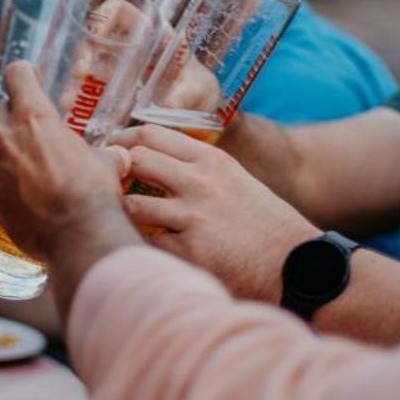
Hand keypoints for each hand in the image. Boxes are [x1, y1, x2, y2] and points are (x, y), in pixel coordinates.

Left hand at [0, 61, 130, 259]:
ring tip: (27, 163)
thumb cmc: (93, 192)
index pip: (17, 74)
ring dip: (5, 151)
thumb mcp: (106, 162)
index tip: (31, 79)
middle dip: (14, 115)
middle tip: (33, 127)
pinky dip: (6, 186)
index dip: (25, 74)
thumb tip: (119, 155)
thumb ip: (104, 152)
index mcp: (35, 116)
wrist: (80, 236)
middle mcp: (7, 138)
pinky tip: (25, 196)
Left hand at [112, 122, 317, 301]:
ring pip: (131, 203)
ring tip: (115, 220)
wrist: (298, 265)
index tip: (111, 150)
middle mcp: (200, 182)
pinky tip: (135, 248)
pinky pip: (145, 243)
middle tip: (102, 182)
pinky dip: (136, 245)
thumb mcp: (238, 181)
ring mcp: (193, 217)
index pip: (151, 134)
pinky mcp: (190, 252)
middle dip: (112, 170)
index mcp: (212, 160)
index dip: (122, 141)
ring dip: (120, 212)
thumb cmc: (267, 226)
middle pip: (135, 160)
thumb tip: (158, 166)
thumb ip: (201, 171)